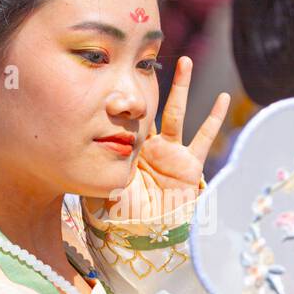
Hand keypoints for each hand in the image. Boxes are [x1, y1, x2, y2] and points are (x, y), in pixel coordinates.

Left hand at [104, 56, 229, 225]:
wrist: (147, 236)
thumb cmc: (122, 217)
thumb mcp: (99, 187)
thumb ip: (91, 169)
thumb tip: (70, 153)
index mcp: (128, 150)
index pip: (126, 117)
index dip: (123, 97)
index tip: (119, 69)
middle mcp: (150, 147)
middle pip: (151, 107)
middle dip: (152, 84)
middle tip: (150, 57)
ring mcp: (171, 153)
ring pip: (177, 111)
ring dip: (181, 86)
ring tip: (186, 61)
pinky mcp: (189, 164)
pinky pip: (204, 137)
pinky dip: (215, 118)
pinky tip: (223, 99)